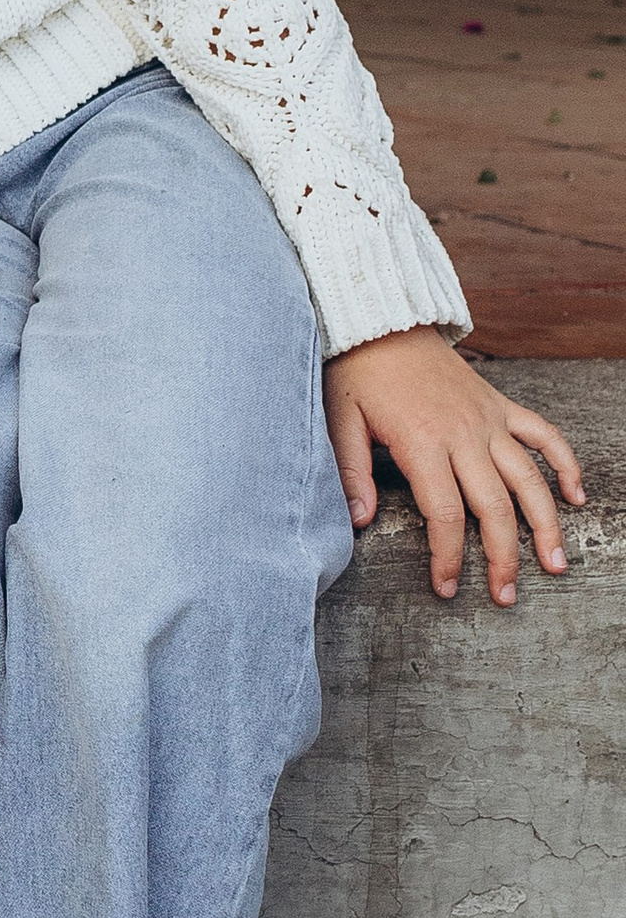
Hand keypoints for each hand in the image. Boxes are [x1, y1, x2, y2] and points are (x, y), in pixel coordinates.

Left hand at [324, 327, 583, 606]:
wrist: (383, 322)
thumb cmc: (358, 373)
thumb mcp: (341, 420)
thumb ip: (352, 471)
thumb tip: (359, 519)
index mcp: (423, 442)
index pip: (445, 513)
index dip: (448, 556)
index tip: (446, 588)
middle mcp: (465, 434)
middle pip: (494, 506)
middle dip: (503, 556)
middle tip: (505, 595)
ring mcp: (489, 419)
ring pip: (529, 478)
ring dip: (545, 523)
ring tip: (555, 563)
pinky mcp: (501, 405)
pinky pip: (544, 435)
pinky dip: (565, 464)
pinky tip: (576, 496)